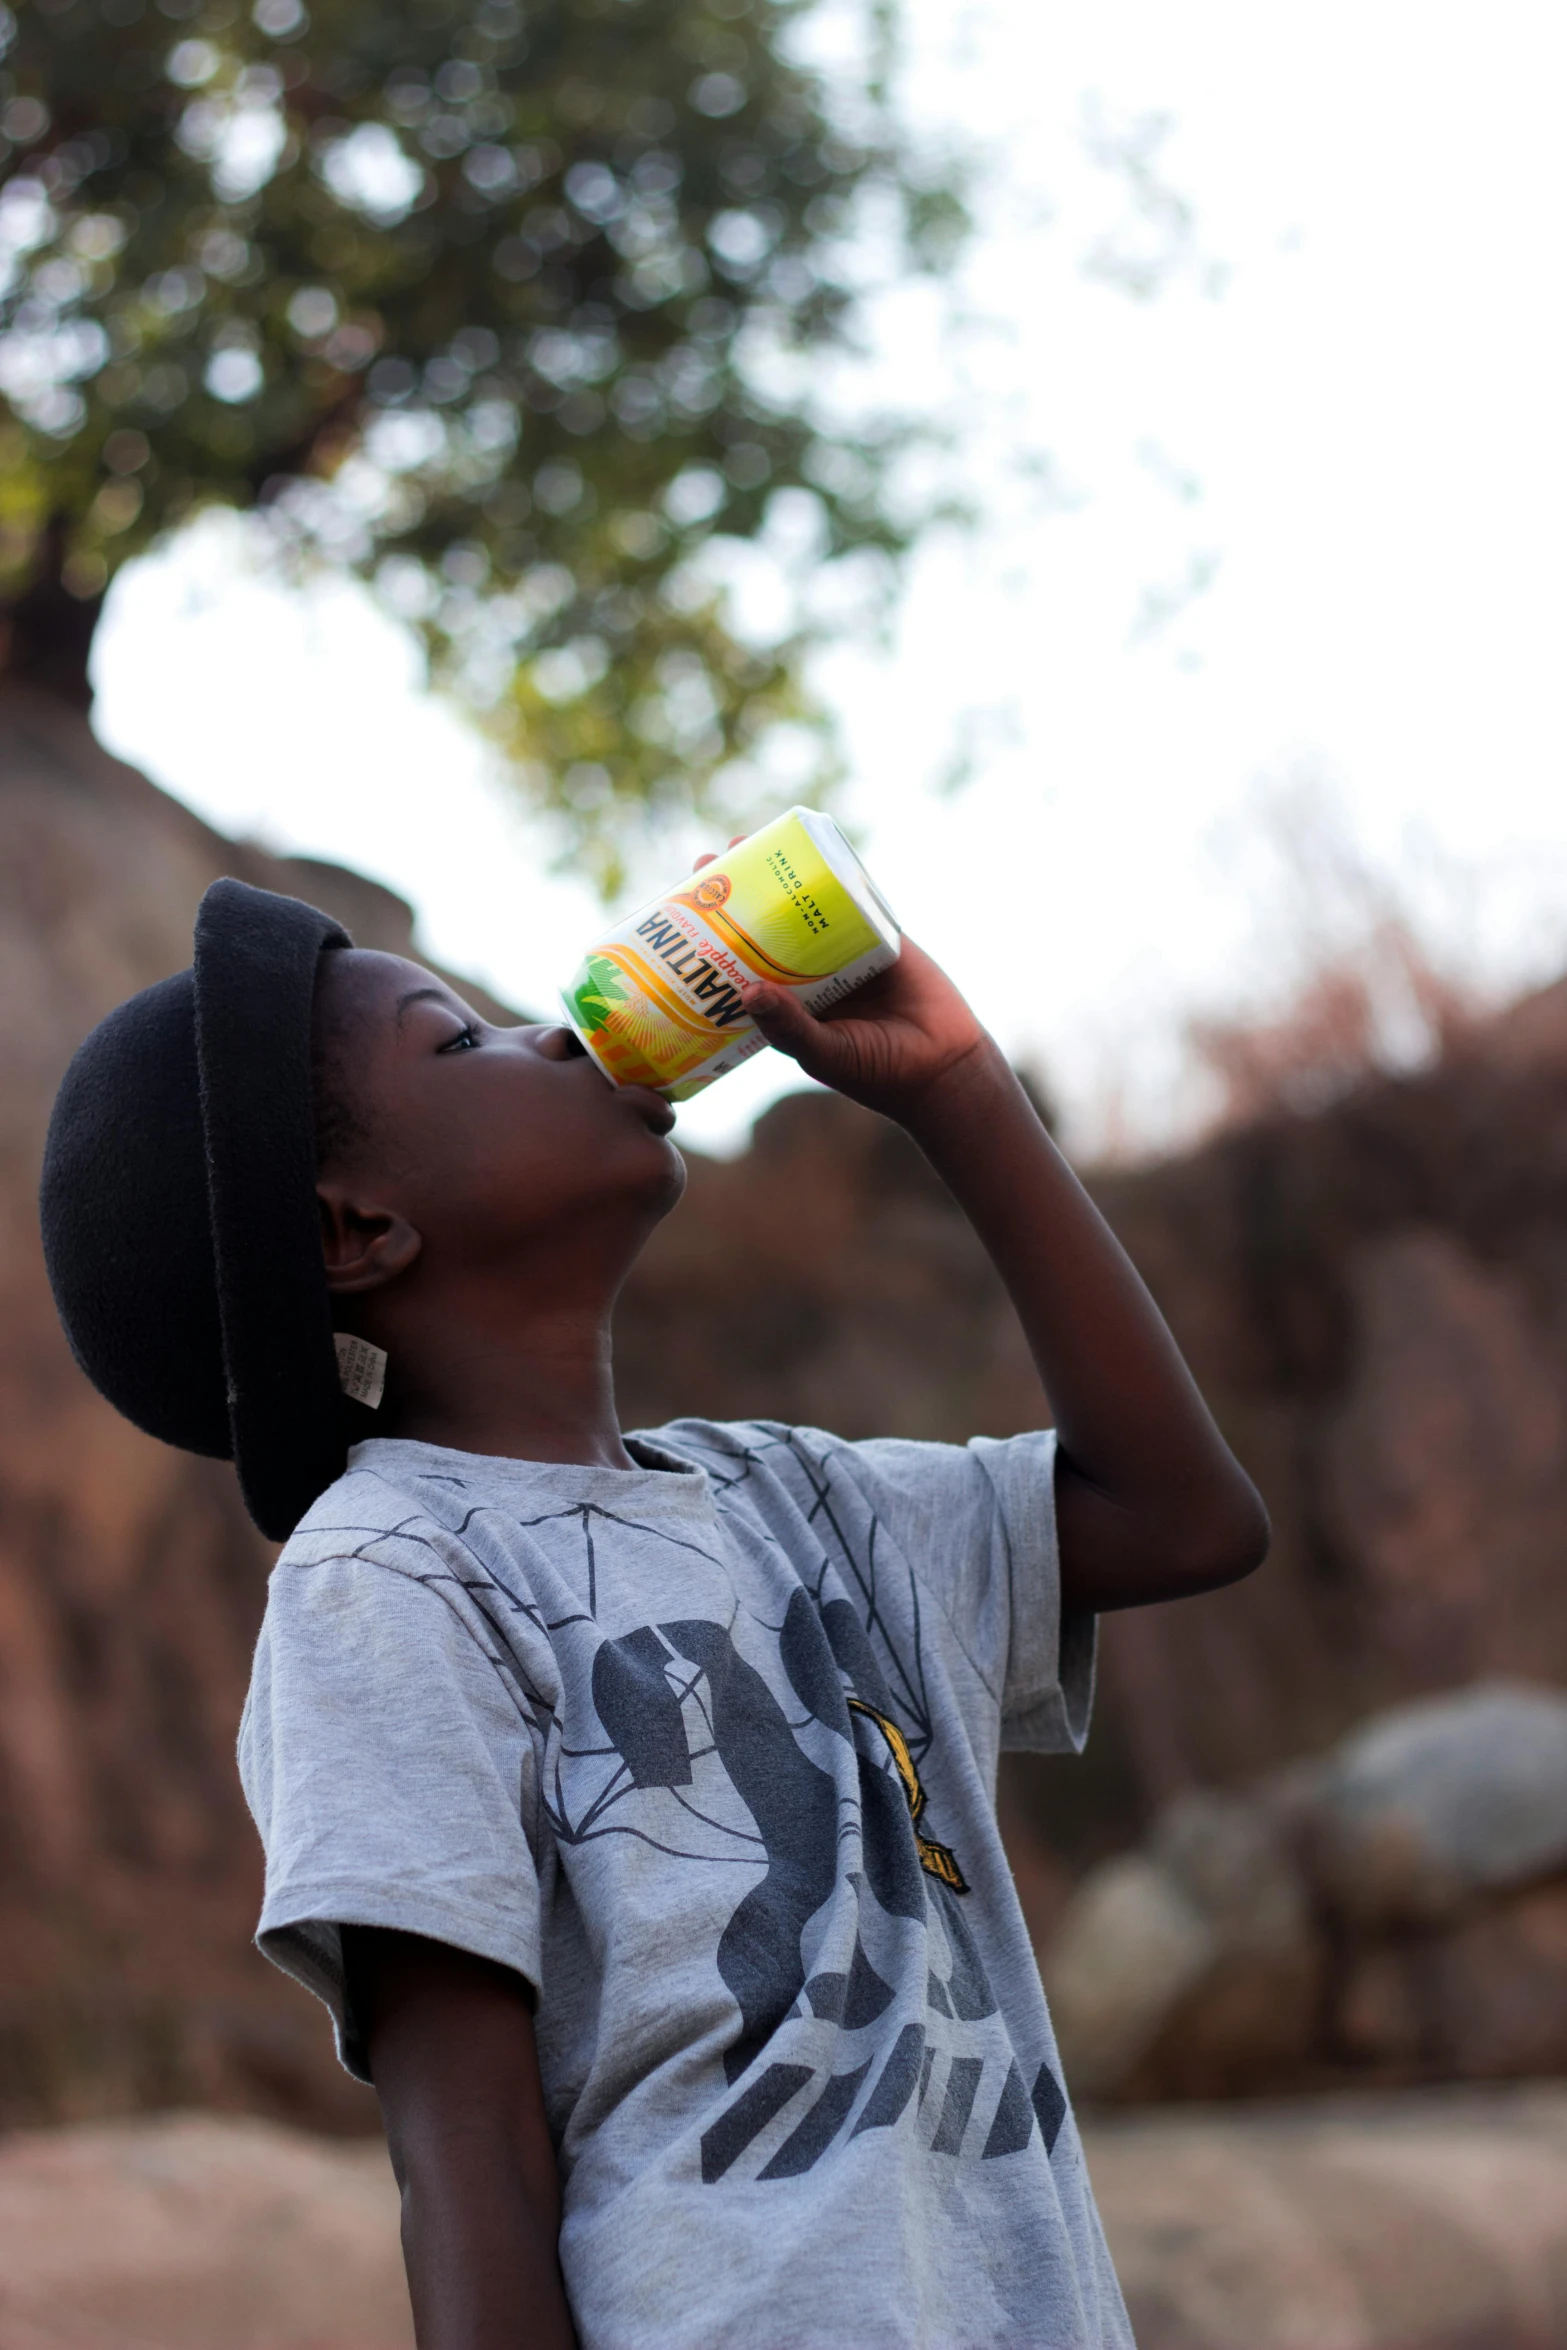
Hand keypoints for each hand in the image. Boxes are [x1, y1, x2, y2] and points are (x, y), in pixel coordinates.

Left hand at [691, 838, 992, 1119]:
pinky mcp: (877, 935)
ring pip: (803, 906)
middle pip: (763, 925)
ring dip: (779, 875)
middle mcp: (805, 974)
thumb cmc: (878, 1070)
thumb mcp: (825, 1053)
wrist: (944, 1064)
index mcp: (783, 1004)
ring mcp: (841, 952)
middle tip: (708, 862)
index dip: (710, 937)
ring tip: (748, 843)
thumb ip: (790, 1028)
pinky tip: (809, 847)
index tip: (682, 909)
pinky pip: (851, 898)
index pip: (736, 963)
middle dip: (738, 894)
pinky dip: (832, 873)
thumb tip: (748, 993)